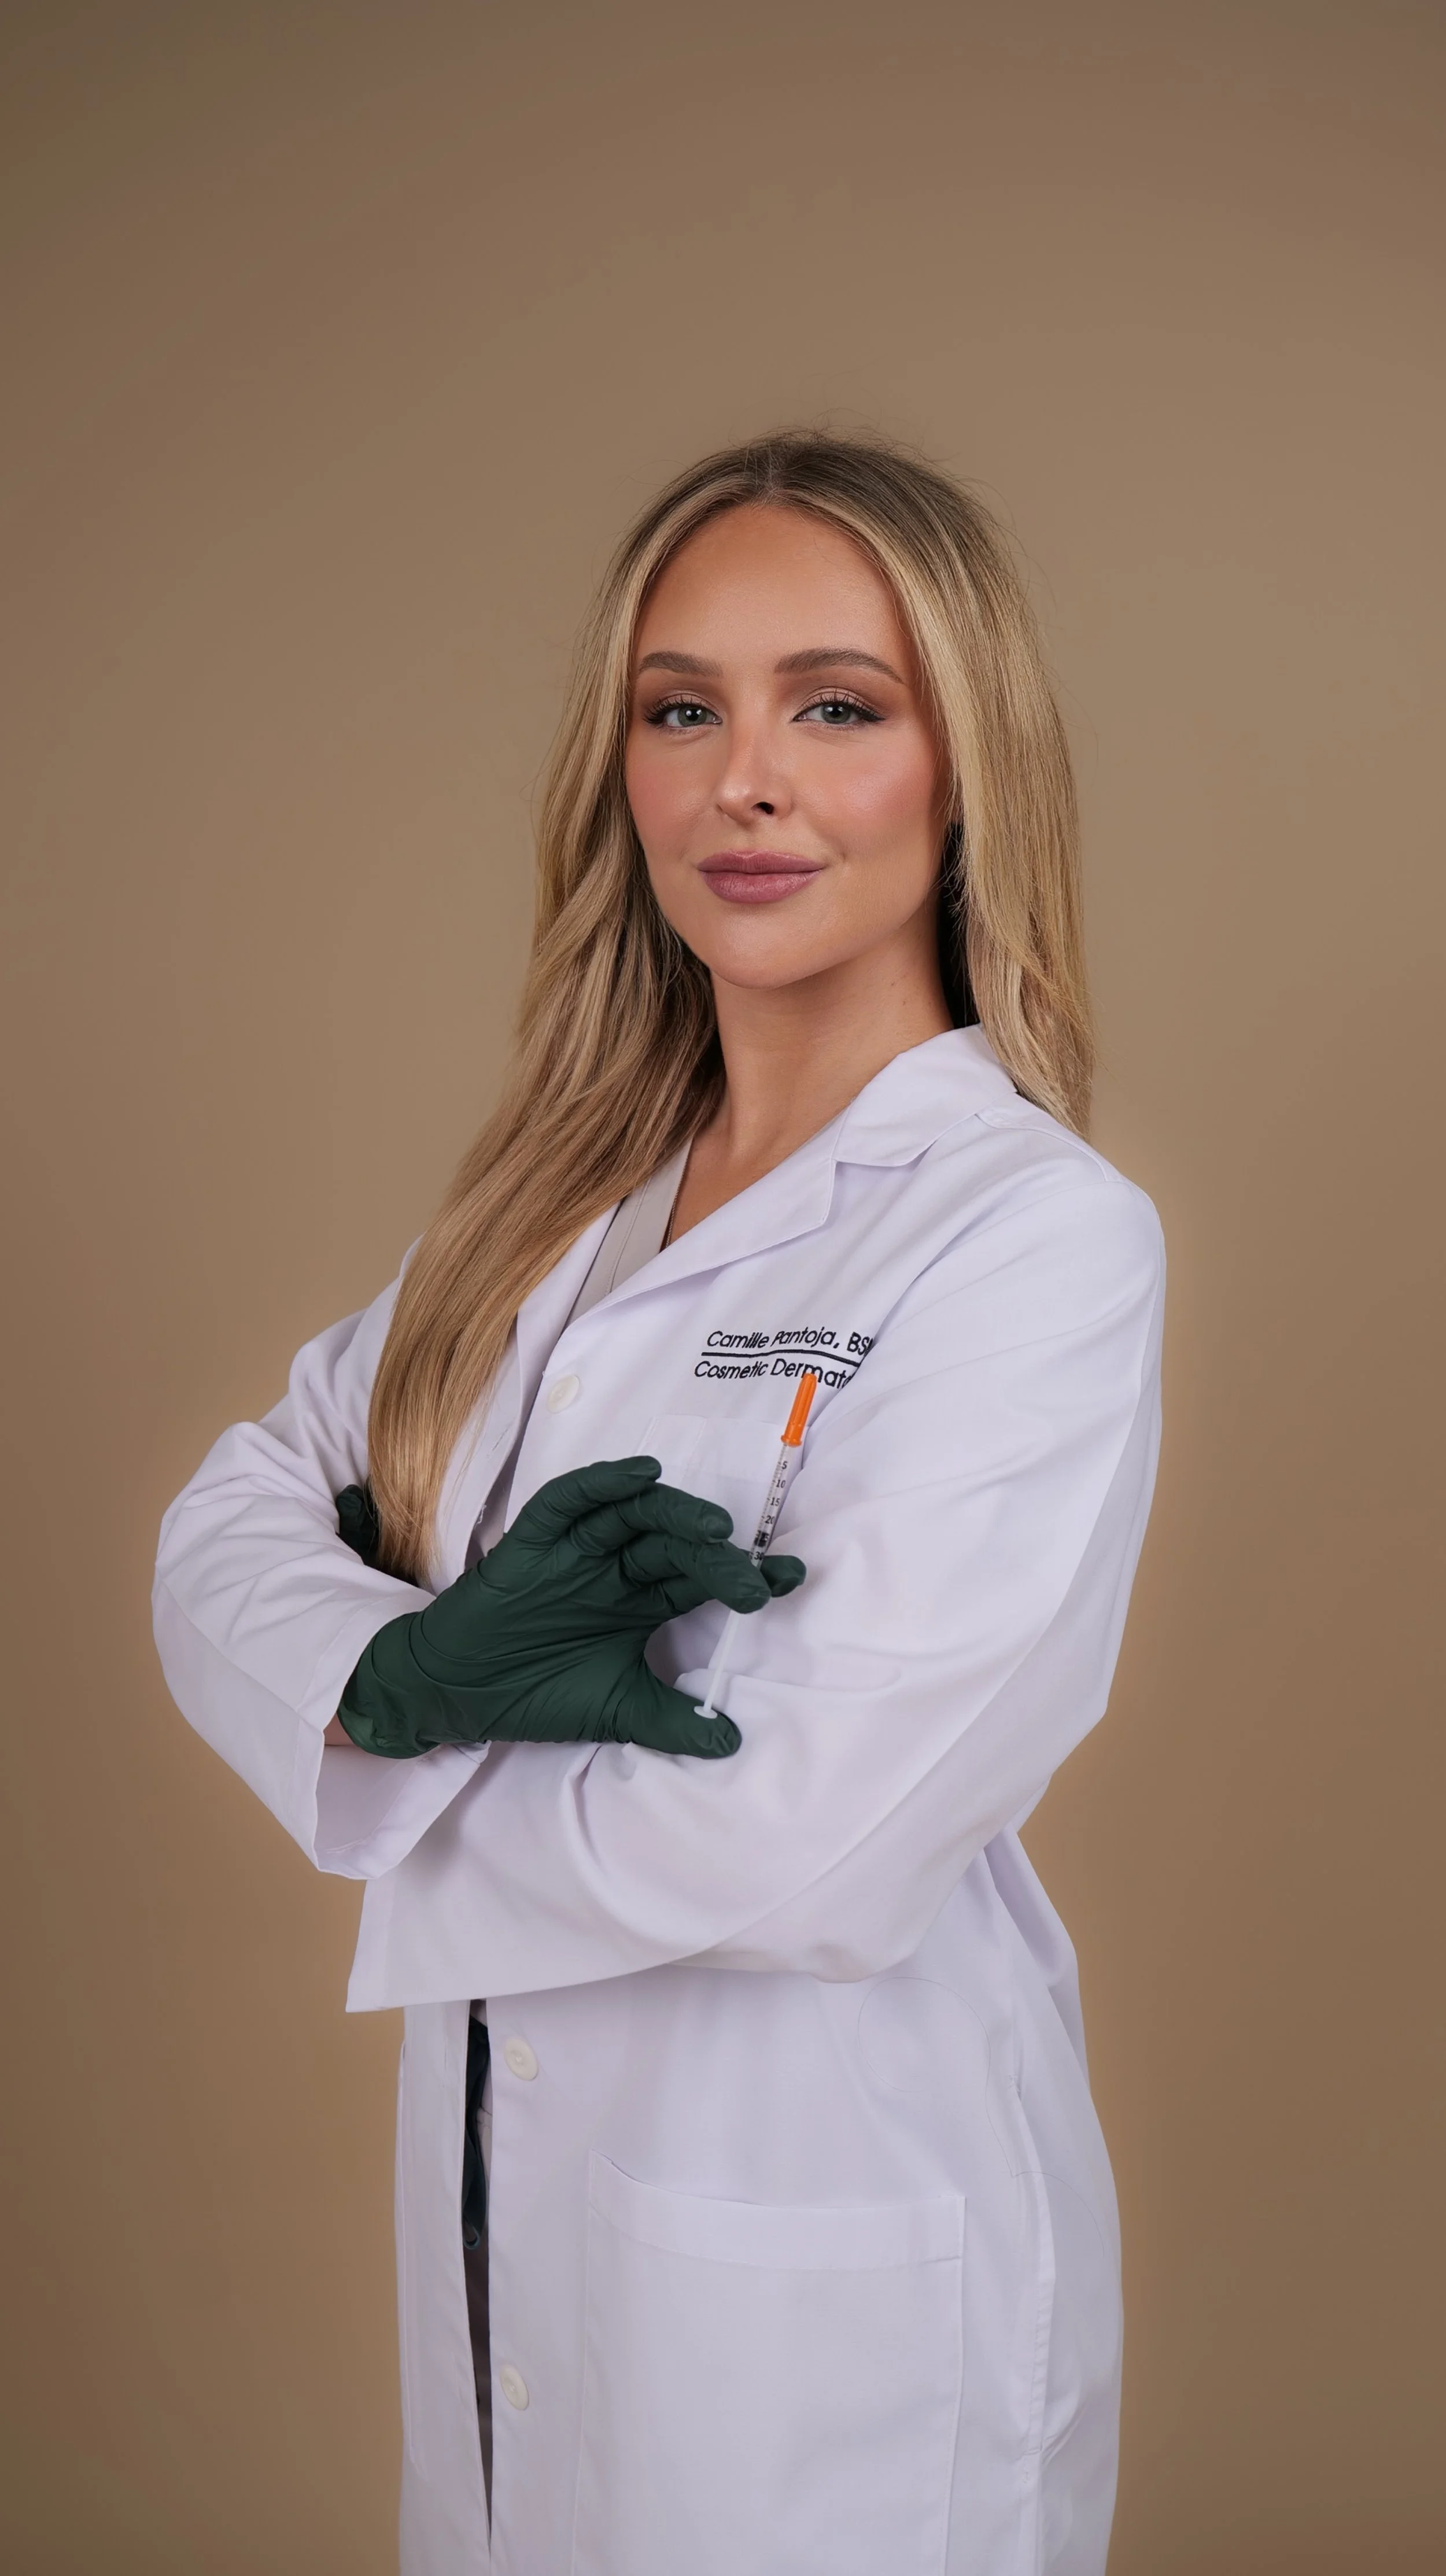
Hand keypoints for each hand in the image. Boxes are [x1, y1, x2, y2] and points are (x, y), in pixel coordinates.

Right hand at [336, 1459, 803, 1760]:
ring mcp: (574, 1552)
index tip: (790, 1580)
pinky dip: (603, 1484)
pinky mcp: (531, 1544)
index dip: (745, 1576)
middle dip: (717, 1557)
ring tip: (713, 1527)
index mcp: (640, 1601)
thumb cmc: (536, 1694)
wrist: (457, 1695)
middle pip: (675, 1546)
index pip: (703, 1578)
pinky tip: (641, 1475)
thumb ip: (673, 1723)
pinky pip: (568, 1503)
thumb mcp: (616, 1712)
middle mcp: (614, 1568)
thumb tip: (734, 1743)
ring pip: (632, 1517)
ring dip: (674, 1514)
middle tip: (752, 1579)